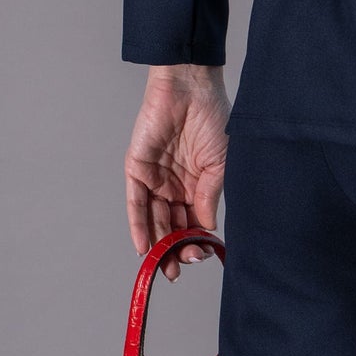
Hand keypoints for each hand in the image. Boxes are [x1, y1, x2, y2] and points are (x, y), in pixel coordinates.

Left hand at [125, 65, 231, 281]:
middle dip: (176, 248)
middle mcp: (174, 184)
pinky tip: (144, 246)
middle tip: (181, 267)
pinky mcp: (137, 169)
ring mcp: (155, 178)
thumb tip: (206, 230)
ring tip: (165, 266)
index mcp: (196, 183)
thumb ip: (209, 197)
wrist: (191, 88)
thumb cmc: (212, 118)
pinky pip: (135, 203)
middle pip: (172, 225)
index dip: (196, 241)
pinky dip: (139, 225)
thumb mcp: (220, 164)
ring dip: (159, 243)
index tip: (202, 255)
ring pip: (153, 219)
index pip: (193, 221)